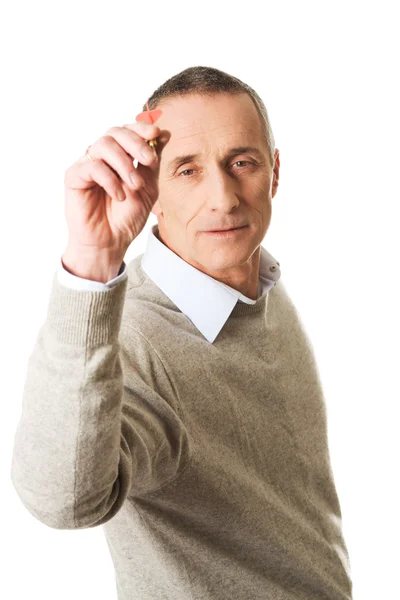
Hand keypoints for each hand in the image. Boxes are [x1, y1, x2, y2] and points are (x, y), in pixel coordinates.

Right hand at [63, 119, 161, 265]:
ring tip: (135, 186)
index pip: (126, 131)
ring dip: (125, 164)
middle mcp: (101, 157)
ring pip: (103, 145)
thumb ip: (152, 163)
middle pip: (114, 132)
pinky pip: (92, 167)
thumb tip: (163, 134)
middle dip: (135, 143)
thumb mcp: (148, 188)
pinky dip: (110, 179)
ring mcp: (86, 165)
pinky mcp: (73, 177)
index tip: (155, 133)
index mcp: (119, 156)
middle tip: (148, 161)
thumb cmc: (127, 217)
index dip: (140, 128)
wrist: (111, 242)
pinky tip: (119, 196)